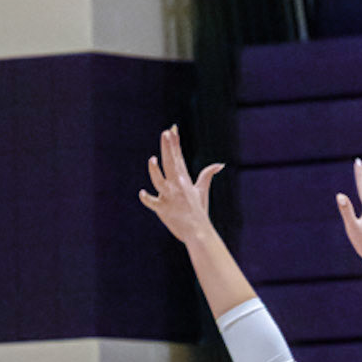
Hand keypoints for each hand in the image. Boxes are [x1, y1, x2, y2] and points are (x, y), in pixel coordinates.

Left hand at [139, 125, 223, 243]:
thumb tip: (220, 164)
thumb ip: (208, 175)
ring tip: (153, 159)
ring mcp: (169, 197)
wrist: (198, 232)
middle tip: (166, 133)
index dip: (175, 144)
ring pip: (160, 181)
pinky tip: (141, 193)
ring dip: (156, 171)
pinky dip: (147, 199)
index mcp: (184, 180)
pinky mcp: (163, 210)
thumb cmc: (199, 211)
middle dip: (168, 148)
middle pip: (170, 164)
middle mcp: (177, 186)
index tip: (172, 129)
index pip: (178, 158)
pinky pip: (153, 204)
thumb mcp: (202, 191)